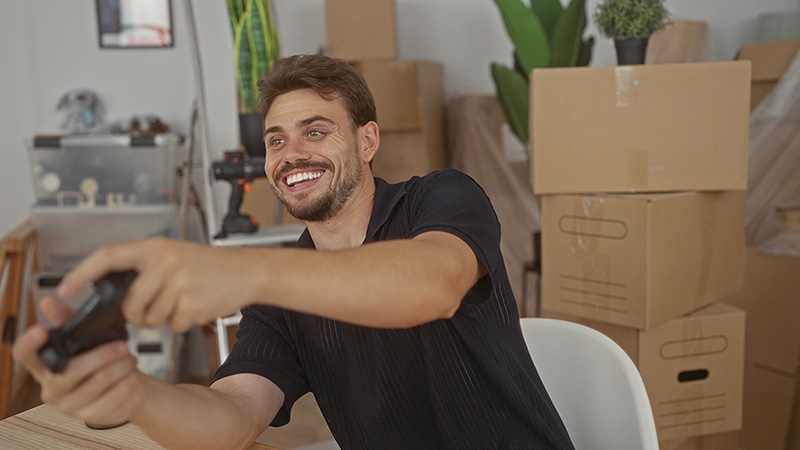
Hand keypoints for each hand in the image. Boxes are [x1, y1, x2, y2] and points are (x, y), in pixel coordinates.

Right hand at [12, 296, 144, 425]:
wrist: (126, 385)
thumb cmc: (102, 359)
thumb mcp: (87, 336)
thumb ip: (68, 319)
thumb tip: (49, 302)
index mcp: (45, 365)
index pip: (24, 355)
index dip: (29, 344)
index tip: (42, 330)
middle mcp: (52, 388)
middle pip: (73, 371)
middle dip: (104, 354)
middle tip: (123, 346)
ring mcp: (70, 405)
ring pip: (99, 383)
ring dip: (121, 368)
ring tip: (131, 360)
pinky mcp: (91, 416)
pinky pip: (113, 400)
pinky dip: (129, 386)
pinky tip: (133, 379)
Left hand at [57, 237, 253, 332]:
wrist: (248, 271)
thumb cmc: (211, 266)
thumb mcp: (174, 254)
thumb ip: (145, 268)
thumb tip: (115, 292)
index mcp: (155, 248)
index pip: (107, 257)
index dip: (81, 274)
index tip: (64, 289)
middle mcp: (165, 263)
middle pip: (129, 303)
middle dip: (138, 314)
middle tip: (157, 307)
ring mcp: (179, 283)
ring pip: (151, 318)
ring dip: (164, 319)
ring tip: (183, 301)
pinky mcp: (193, 304)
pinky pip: (174, 325)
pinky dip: (183, 323)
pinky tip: (197, 307)